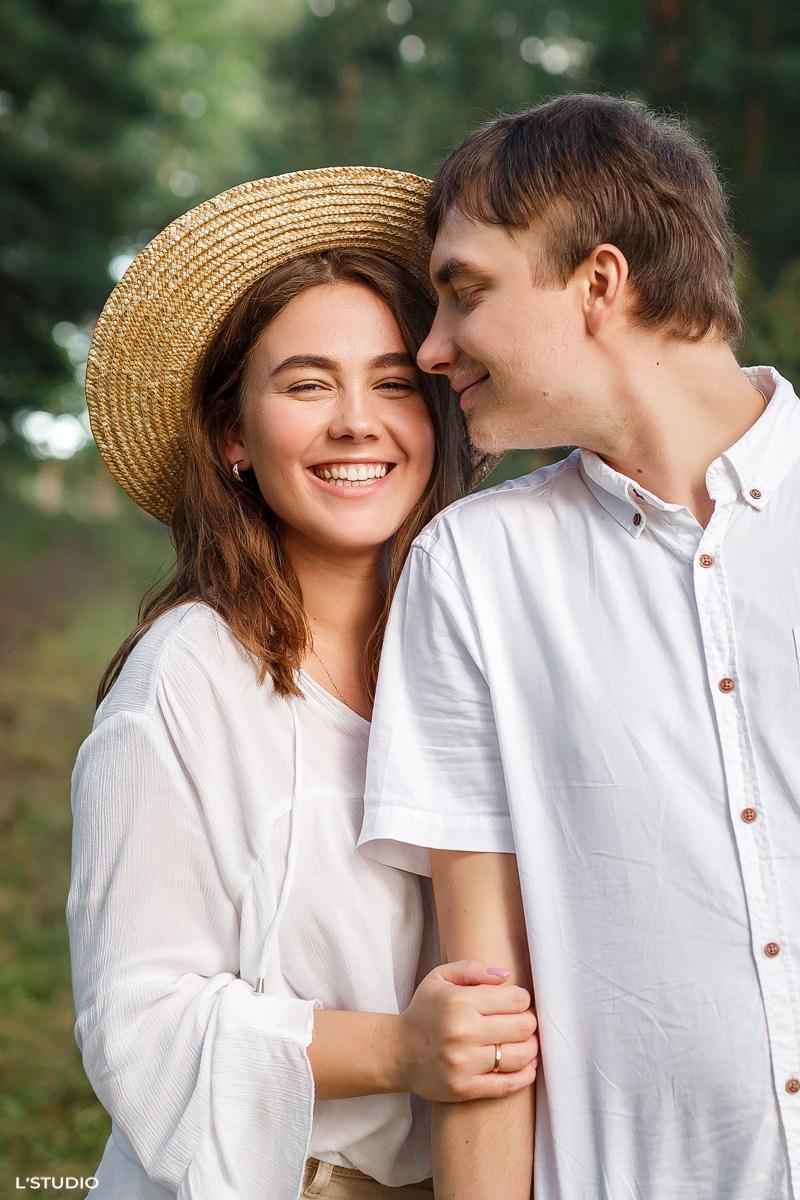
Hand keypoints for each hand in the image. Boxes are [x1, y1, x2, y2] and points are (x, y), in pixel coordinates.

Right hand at [396, 960, 538, 1101]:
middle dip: (529, 1022)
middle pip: (523, 1027)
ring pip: (520, 1056)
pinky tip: (527, 1067)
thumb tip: (506, 975)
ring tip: (525, 1042)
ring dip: (530, 1048)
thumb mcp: (440, 978)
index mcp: (460, 1002)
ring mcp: (464, 1063)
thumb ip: (472, 969)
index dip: (523, 999)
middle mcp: (463, 1032)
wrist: (397, 1052)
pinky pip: (507, 1085)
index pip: (516, 999)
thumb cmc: (424, 1011)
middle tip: (523, 1022)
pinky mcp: (464, 1089)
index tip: (518, 1003)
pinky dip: (525, 1076)